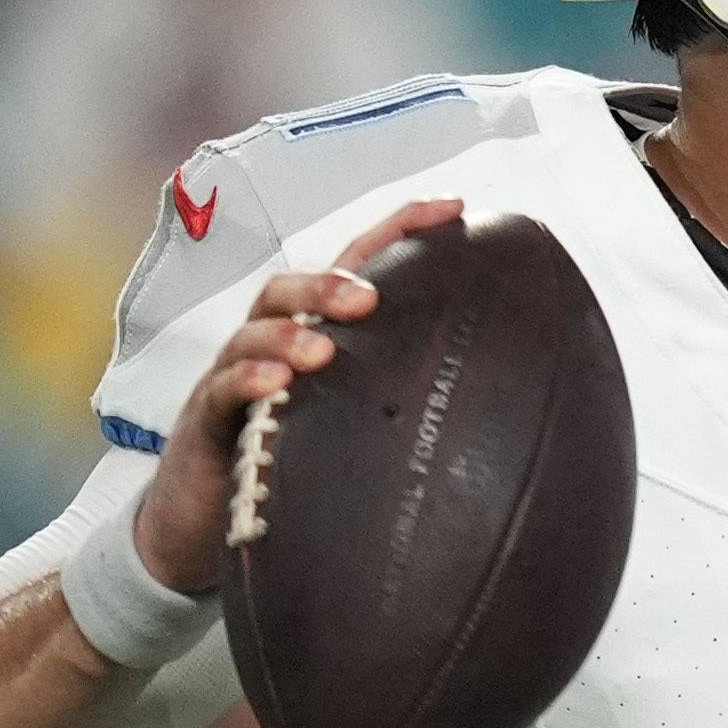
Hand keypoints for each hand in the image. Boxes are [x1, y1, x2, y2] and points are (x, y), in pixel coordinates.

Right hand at [126, 198, 460, 595]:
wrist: (208, 519)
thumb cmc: (297, 462)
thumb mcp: (365, 421)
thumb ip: (417, 398)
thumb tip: (519, 405)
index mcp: (322, 334)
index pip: (359, 267)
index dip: (400, 229)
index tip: (455, 208)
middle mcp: (277, 344)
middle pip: (294, 290)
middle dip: (330, 284)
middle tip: (369, 298)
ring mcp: (238, 377)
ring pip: (254, 332)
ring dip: (287, 333)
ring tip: (322, 348)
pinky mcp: (209, 421)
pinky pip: (223, 392)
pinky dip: (249, 381)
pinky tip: (277, 386)